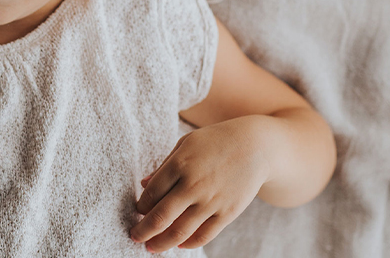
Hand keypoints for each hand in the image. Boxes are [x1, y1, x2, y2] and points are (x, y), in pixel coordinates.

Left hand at [130, 117, 270, 252]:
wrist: (255, 146)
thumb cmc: (215, 142)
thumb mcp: (185, 144)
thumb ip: (164, 166)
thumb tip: (143, 185)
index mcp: (180, 164)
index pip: (151, 193)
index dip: (141, 206)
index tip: (137, 211)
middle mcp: (193, 185)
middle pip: (161, 216)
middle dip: (143, 231)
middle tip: (134, 236)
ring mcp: (211, 201)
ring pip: (180, 231)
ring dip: (162, 242)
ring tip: (151, 247)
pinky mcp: (228, 212)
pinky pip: (204, 235)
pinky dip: (188, 243)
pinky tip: (179, 244)